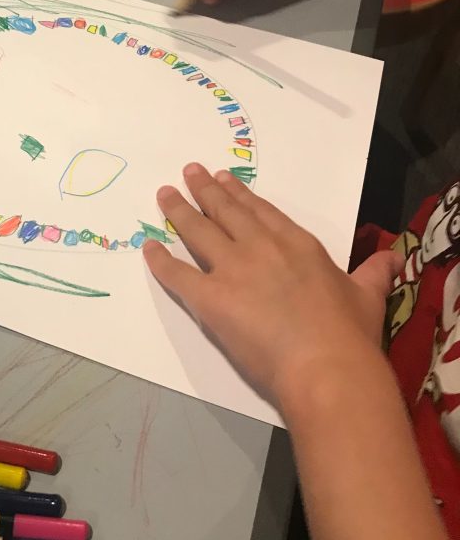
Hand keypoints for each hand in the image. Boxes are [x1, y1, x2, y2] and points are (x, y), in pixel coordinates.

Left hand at [143, 164, 403, 412]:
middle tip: (188, 172)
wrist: (326, 367)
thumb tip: (391, 258)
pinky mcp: (210, 298)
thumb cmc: (349, 334)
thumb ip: (373, 273)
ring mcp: (232, 270)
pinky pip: (176, 273)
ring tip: (164, 195)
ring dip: (179, 210)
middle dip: (205, 189)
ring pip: (197, 231)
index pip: (261, 211)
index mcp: (297, 244)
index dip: (239, 193)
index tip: (224, 178)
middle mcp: (261, 247)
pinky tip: (148, 247)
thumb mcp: (368, 295)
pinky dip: (159, 260)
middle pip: (225, 211)